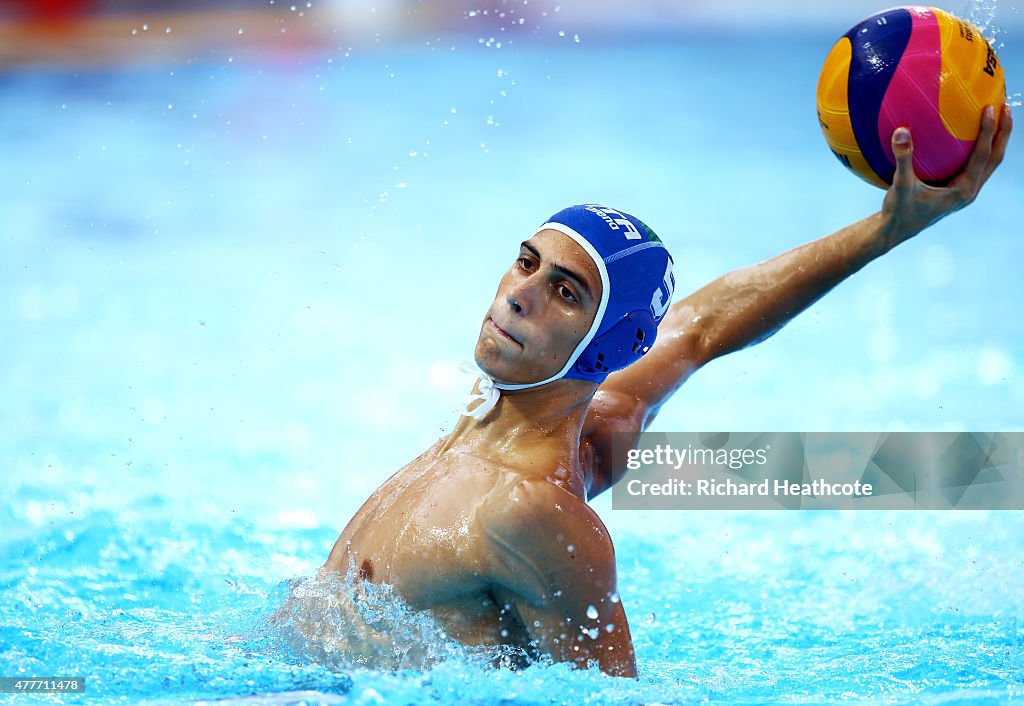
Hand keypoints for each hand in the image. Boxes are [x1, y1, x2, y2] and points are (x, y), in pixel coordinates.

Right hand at [881, 103, 1012, 247]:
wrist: (896, 230)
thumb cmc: (899, 210)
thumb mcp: (900, 185)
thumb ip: (903, 158)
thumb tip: (901, 131)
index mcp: (963, 190)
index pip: (983, 156)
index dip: (989, 131)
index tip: (991, 108)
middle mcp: (970, 190)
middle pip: (995, 157)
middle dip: (1003, 132)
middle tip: (1004, 106)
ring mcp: (966, 191)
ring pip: (989, 162)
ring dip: (995, 140)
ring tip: (996, 117)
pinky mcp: (958, 189)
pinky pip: (976, 165)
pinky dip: (979, 148)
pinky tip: (969, 135)